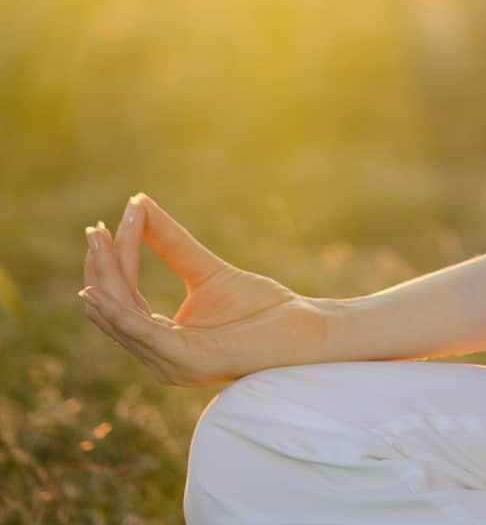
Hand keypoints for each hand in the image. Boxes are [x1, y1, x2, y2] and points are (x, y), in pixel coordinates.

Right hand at [79, 193, 328, 386]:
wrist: (305, 331)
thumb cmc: (263, 308)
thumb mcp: (208, 272)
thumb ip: (174, 246)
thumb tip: (142, 207)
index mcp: (164, 344)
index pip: (124, 303)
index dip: (112, 265)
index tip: (103, 226)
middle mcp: (161, 360)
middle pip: (116, 310)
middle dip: (102, 268)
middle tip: (93, 230)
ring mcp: (172, 365)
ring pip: (123, 319)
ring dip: (108, 278)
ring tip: (99, 242)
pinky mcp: (188, 360)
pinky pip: (144, 333)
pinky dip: (121, 310)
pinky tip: (105, 289)